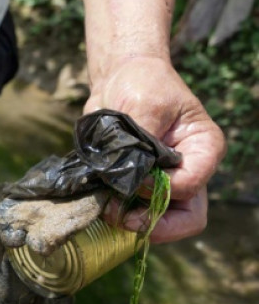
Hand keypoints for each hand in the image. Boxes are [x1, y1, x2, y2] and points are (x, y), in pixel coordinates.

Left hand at [84, 56, 225, 242]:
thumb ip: (142, 143)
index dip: (159, 190)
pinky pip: (135, 211)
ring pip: (160, 221)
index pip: (190, 187)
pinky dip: (118, 213)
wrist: (120, 79)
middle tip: (121, 216)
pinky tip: (99, 200)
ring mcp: (166, 181)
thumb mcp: (146, 105)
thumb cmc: (142, 83)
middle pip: (186, 218)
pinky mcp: (141, 185)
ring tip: (105, 206)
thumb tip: (130, 176)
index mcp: (203, 150)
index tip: (132, 178)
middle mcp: (190, 170)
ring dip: (131, 220)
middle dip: (153, 224)